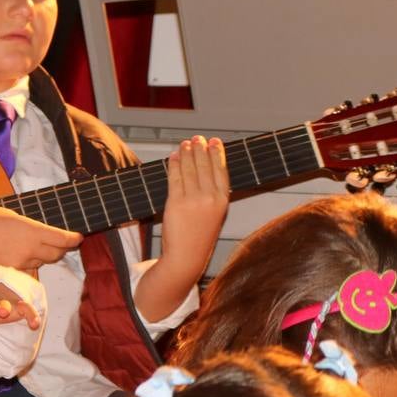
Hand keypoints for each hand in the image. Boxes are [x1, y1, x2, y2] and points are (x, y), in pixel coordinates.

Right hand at [0, 203, 81, 268]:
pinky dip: (26, 265)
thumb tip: (46, 236)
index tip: (78, 238)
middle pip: (55, 254)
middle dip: (60, 249)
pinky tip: (20, 257)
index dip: (73, 239)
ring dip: (41, 257)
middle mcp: (29, 249)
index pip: (62, 239)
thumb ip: (33, 230)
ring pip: (39, 263)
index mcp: (32, 231)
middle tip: (61, 244)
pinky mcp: (8, 272)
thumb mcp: (16, 218)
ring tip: (33, 247)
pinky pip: (25, 271)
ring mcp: (18, 263)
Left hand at [134, 136, 229, 322]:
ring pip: (190, 168)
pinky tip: (174, 156)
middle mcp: (209, 198)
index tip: (214, 142)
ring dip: (187, 152)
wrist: (186, 257)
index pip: (221, 170)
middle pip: (205, 165)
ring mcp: (192, 200)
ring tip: (185, 144)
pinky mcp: (175, 202)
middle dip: (200, 148)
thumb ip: (213, 194)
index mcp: (222, 201)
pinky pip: (175, 177)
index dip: (217, 153)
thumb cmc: (199, 238)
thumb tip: (206, 169)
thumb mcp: (215, 215)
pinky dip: (175, 164)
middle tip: (197, 138)